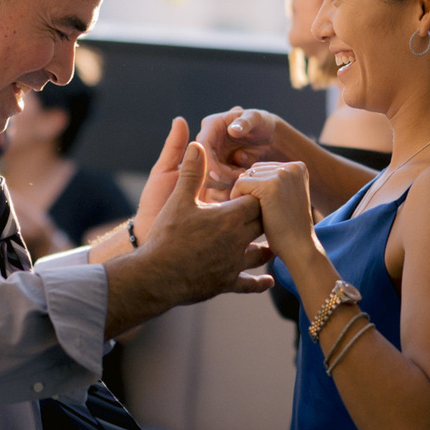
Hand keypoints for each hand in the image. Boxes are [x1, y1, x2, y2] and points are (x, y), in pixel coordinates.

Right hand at [132, 132, 270, 303]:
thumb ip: (191, 173)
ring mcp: (233, 264)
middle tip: (267, 211)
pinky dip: (260, 283)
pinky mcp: (226, 283)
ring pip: (261, 254)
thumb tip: (197, 144)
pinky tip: (269, 281)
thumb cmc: (167, 236)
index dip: (256, 194)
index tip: (254, 190)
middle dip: (265, 217)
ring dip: (267, 247)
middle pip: (262, 224)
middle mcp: (237, 241)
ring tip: (273, 243)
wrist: (156, 276)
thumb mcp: (178, 200)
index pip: (256, 200)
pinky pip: (249, 284)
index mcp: (229, 217)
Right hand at [195, 107, 292, 199]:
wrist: (268, 139)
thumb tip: (233, 130)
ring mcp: (211, 159)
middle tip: (241, 176)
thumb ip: (246, 122)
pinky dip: (230, 188)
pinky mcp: (218, 172)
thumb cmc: (262, 124)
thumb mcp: (257, 119)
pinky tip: (245, 180)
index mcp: (211, 126)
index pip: (202, 147)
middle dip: (219, 177)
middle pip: (201, 166)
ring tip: (246, 174)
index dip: (207, 162)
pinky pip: (218, 186)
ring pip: (210, 180)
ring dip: (226, 183)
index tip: (219, 176)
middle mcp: (207, 144)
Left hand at [231, 160, 318, 258]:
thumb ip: (272, 180)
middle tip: (265, 212)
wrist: (299, 247)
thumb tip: (243, 172)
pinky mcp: (270, 186)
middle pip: (253, 171)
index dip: (259, 189)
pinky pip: (239, 184)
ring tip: (261, 213)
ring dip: (245, 196)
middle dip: (251, 190)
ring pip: (245, 177)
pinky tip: (250, 213)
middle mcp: (292, 166)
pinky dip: (238, 199)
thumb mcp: (286, 195)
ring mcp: (282, 174)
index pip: (263, 169)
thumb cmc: (288, 226)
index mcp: (298, 167)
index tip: (273, 207)